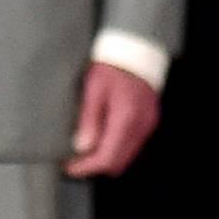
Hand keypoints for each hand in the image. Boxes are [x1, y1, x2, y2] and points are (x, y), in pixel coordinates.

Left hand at [65, 60, 160, 177]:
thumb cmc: (112, 67)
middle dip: (95, 165)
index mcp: (126, 118)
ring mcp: (148, 125)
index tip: (68, 166)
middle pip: (118, 163)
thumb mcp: (93, 89)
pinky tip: (102, 135)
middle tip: (74, 158)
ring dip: (106, 157)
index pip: (106, 158)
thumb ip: (88, 120)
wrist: (137, 51)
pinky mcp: (150, 122)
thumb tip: (81, 148)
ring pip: (126, 157)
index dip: (86, 167)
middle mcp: (141, 126)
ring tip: (86, 147)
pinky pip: (132, 145)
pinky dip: (116, 146)